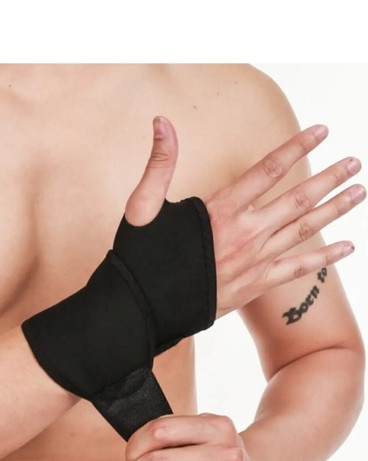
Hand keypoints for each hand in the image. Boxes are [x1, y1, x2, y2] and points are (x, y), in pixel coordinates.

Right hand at [125, 117, 364, 317]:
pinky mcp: (256, 284)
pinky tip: (347, 246)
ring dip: (334, 210)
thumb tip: (162, 122)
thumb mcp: (143, 207)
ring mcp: (254, 261)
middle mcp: (245, 233)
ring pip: (304, 230)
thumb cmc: (143, 259)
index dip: (297, 147)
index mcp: (221, 211)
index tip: (322, 131)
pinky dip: (324, 257)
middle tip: (355, 163)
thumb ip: (160, 164)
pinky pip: (297, 269)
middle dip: (329, 178)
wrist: (146, 309)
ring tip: (359, 192)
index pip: (268, 170)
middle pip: (297, 199)